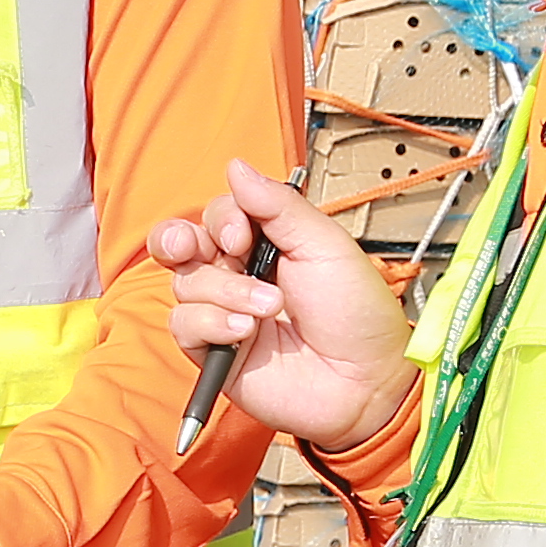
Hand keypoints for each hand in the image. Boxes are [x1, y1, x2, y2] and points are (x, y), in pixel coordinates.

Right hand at [146, 159, 419, 460]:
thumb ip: (277, 205)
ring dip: (226, 292)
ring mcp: (223, 314)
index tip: (244, 236)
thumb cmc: (356, 313)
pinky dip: (211, 323)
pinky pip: (184, 325)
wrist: (366, 380)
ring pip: (184, 284)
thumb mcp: (323, 245)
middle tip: (205, 250)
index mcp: (264, 244)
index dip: (221, 220)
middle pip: (180, 244)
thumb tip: (236, 167)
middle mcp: (237, 275)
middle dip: (179, 240)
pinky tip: (246, 332)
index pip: (216, 216)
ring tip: (269, 309)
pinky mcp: (214, 353)